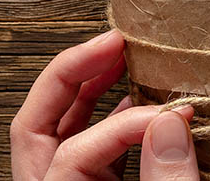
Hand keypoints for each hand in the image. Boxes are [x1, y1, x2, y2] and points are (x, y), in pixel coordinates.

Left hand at [10, 29, 200, 180]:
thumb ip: (163, 179)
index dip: (120, 125)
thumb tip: (170, 121)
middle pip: (38, 122)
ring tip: (121, 58)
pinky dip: (113, 119)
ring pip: (63, 131)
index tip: (166, 114)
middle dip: (73, 74)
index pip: (72, 153)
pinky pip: (93, 149)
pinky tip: (139, 101)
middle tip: (111, 43)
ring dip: (91, 89)